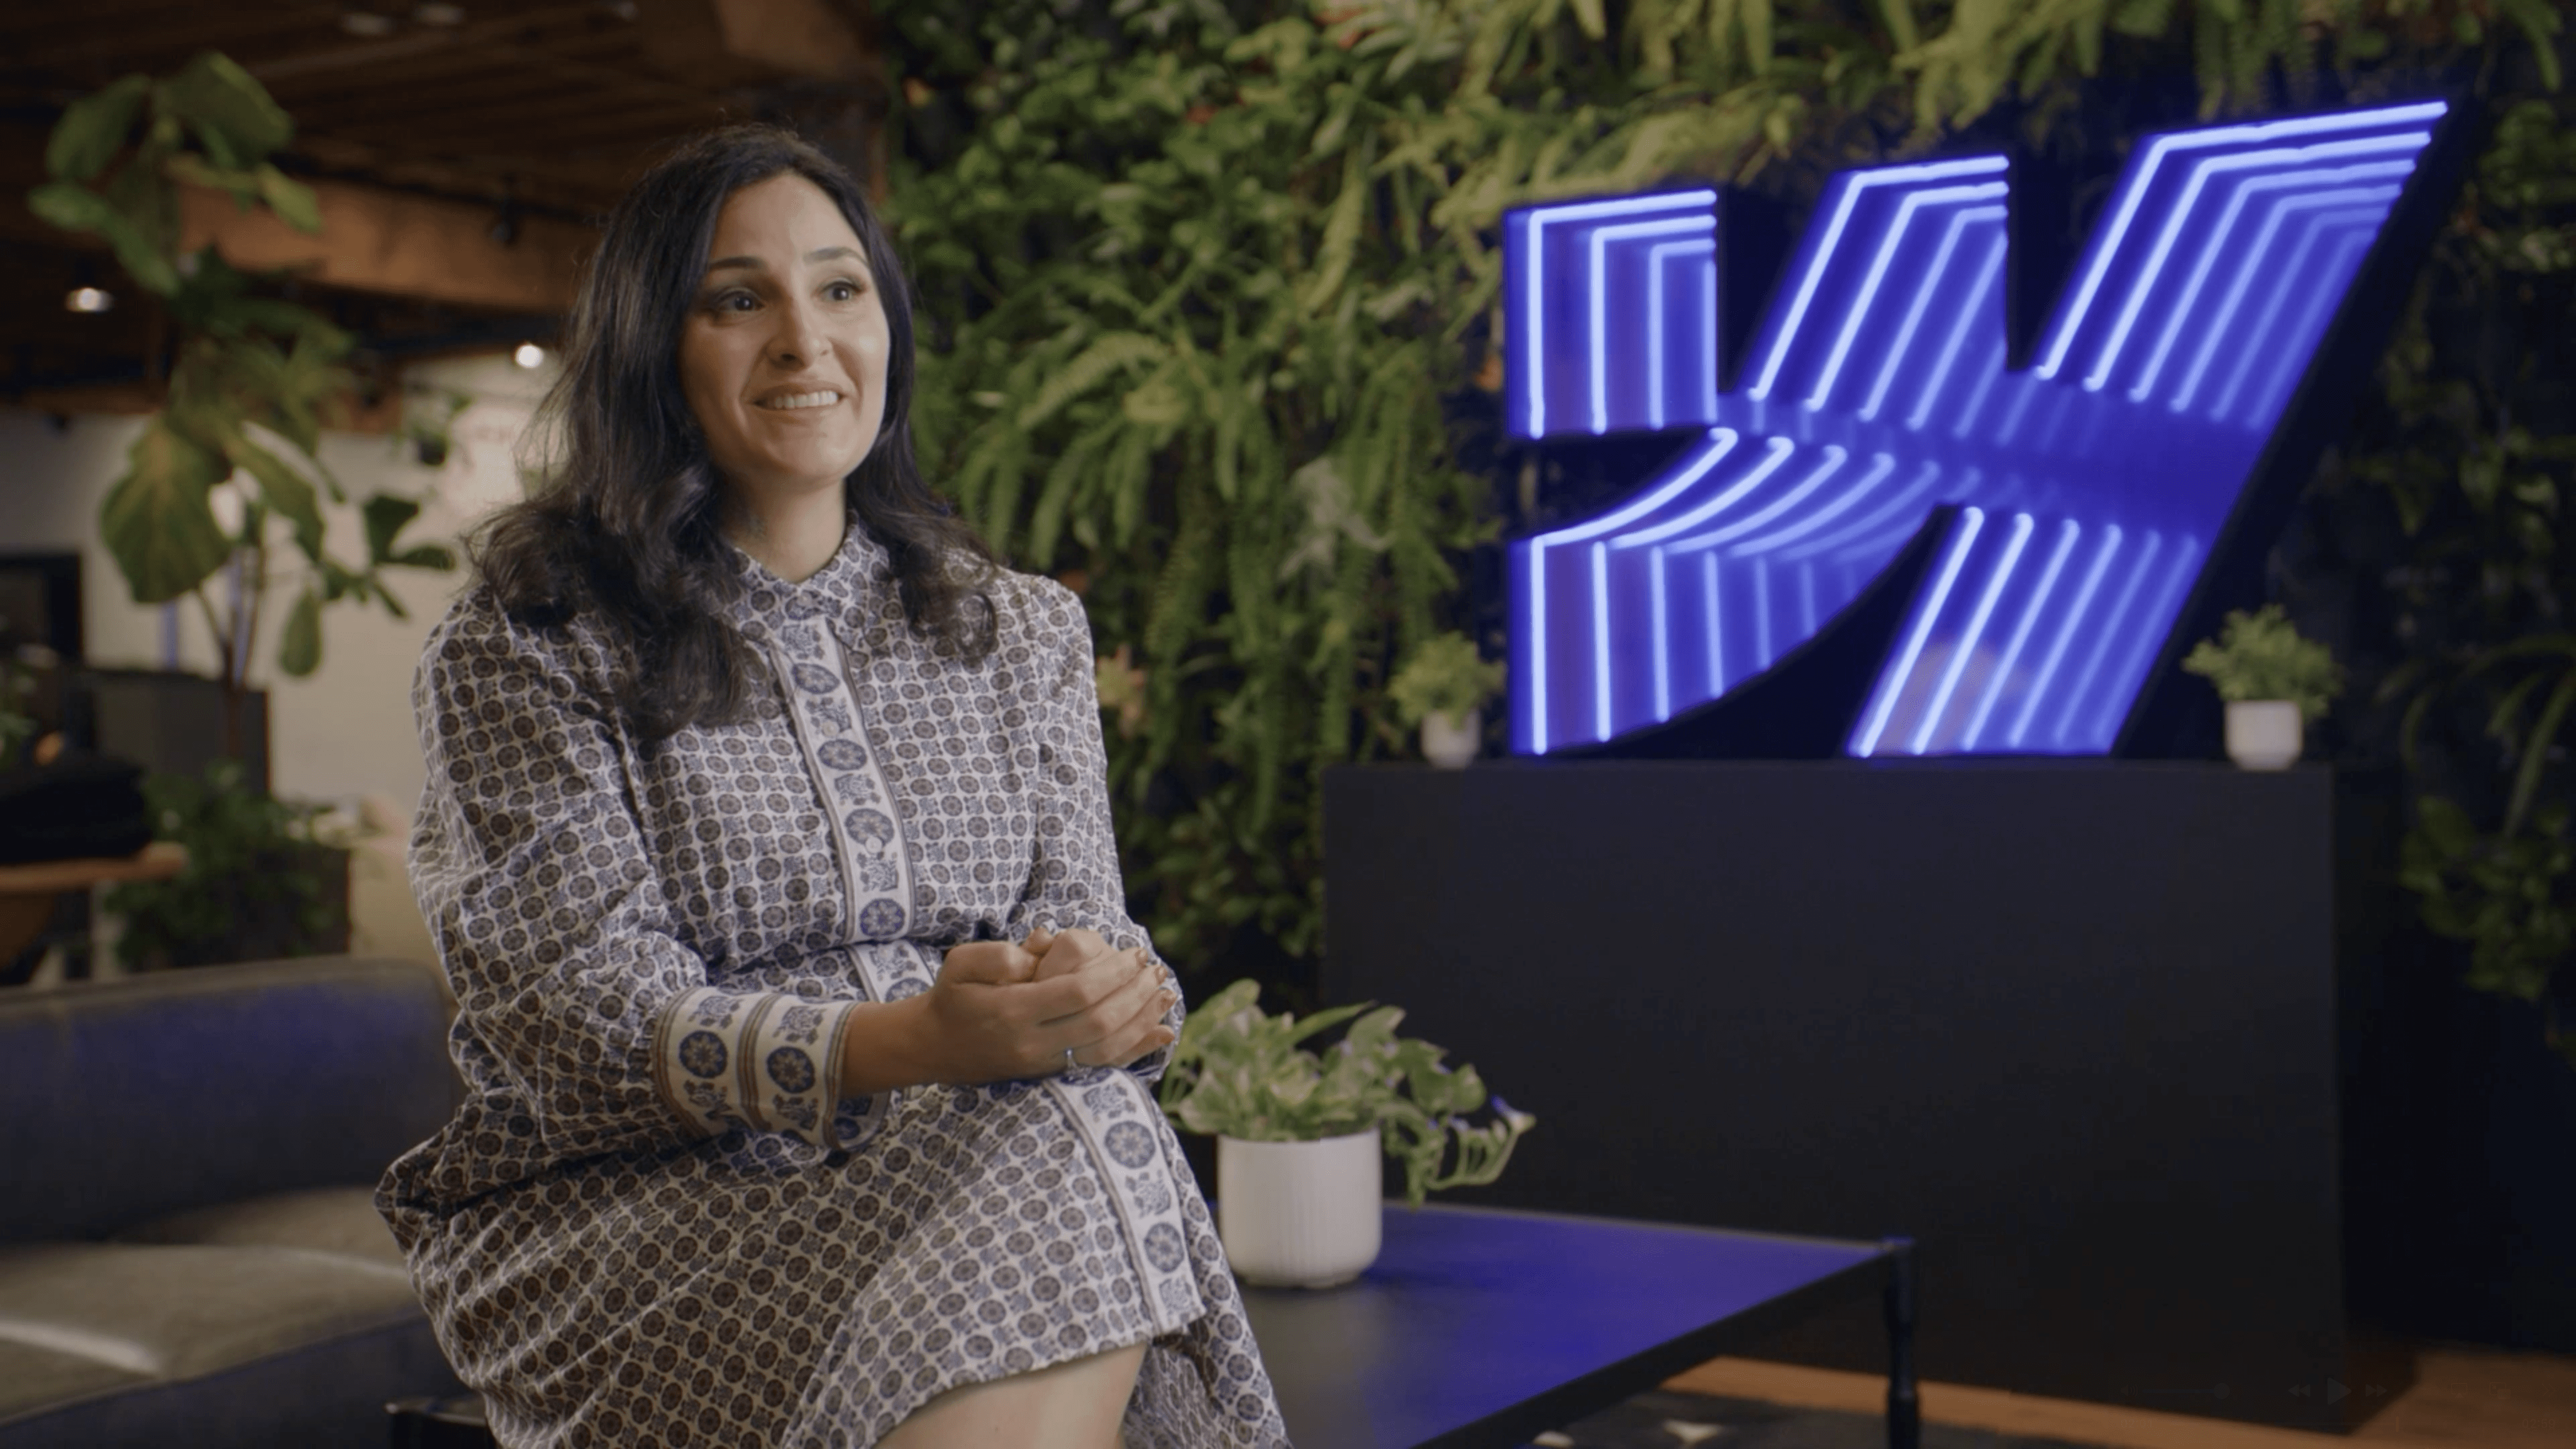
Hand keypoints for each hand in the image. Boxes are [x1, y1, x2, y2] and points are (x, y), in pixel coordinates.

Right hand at [913, 931, 1175, 1083]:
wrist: (933, 1046)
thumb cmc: (952, 995)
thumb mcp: (961, 962)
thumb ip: (1000, 955)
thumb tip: (1044, 951)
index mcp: (1013, 1011)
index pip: (1079, 993)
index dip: (1115, 973)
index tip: (1136, 953)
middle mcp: (1032, 1044)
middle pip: (1100, 1022)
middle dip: (1136, 994)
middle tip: (1157, 969)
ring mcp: (1043, 1065)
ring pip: (1107, 1049)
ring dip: (1143, 1021)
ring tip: (1166, 994)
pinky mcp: (1051, 1076)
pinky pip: (1102, 1067)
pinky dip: (1136, 1051)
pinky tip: (1161, 1035)